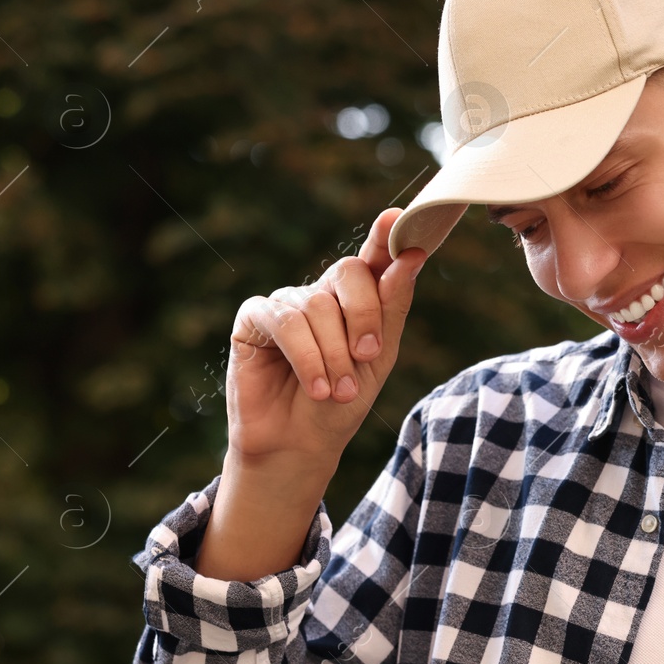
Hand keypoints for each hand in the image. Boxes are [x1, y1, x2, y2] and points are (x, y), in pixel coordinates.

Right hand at [224, 207, 427, 467]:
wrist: (300, 445)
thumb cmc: (342, 403)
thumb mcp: (379, 358)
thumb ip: (392, 307)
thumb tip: (410, 258)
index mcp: (356, 299)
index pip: (373, 258)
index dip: (384, 236)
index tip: (396, 218)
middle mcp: (321, 294)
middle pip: (349, 272)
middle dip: (364, 316)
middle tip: (368, 356)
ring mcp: (286, 302)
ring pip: (317, 305)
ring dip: (333, 354)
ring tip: (336, 391)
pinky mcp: (254, 318)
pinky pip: (284, 321)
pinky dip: (305, 356)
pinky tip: (315, 386)